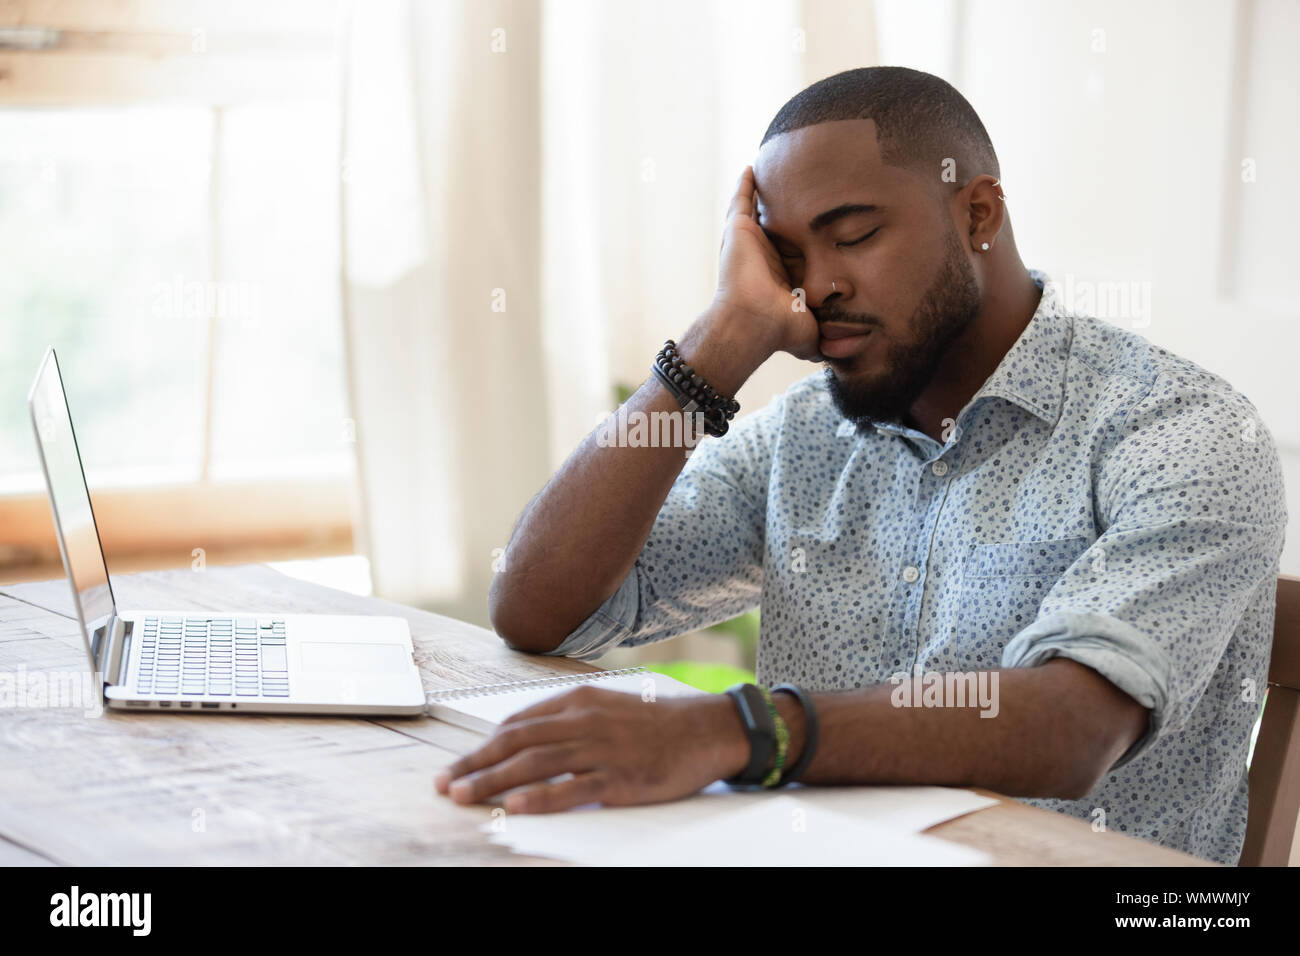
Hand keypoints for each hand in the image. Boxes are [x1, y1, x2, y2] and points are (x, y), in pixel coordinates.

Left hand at [433, 686, 746, 811]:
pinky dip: (540, 797)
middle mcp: (583, 721)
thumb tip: (522, 735)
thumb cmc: (654, 723)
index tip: (458, 764)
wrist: (705, 730)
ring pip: (535, 765)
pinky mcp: (619, 777)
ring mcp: (601, 749)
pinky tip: (515, 805)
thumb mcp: (606, 707)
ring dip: (493, 780)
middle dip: (475, 763)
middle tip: (445, 783)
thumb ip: (566, 718)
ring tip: (464, 795)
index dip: (483, 745)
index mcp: (578, 701)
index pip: (517, 723)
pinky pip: (572, 789)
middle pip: (517, 743)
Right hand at [713, 166, 820, 360]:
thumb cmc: (780, 330)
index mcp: (777, 276)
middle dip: (786, 211)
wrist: (753, 322)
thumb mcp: (812, 331)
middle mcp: (762, 257)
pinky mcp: (738, 231)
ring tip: (776, 171)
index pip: (791, 250)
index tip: (817, 223)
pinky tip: (754, 167)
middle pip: (776, 227)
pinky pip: (742, 200)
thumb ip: (826, 336)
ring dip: (764, 193)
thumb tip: (843, 351)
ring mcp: (748, 243)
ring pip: (758, 211)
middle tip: (799, 189)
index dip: (802, 237)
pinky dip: (746, 184)